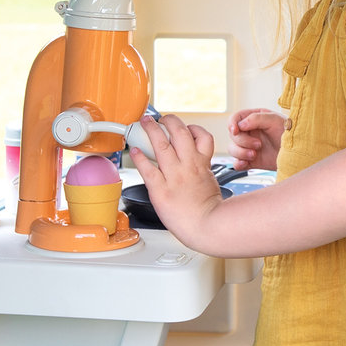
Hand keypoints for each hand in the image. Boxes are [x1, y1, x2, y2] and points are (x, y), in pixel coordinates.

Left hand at [128, 114, 220, 246]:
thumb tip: (195, 163)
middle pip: (179, 133)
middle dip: (169, 121)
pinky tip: (134, 151)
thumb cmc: (210, 210)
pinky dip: (139, 157)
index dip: (193, 128)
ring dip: (152, 130)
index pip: (201, 136)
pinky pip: (147, 168)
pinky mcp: (160, 189)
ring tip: (145, 123)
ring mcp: (174, 176)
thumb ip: (202, 169)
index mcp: (203, 164)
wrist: (207, 227)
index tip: (184, 128)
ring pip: (161, 144)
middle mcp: (188, 166)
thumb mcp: (211, 182)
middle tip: (161, 119)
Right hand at [227, 108, 284, 170]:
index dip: (232, 124)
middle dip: (243, 141)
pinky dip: (238, 164)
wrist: (297, 154)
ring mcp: (249, 147)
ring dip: (241, 153)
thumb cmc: (290, 133)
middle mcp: (250, 132)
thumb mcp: (275, 120)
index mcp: (254, 119)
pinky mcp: (251, 161)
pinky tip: (246, 163)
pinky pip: (237, 163)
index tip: (236, 131)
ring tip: (254, 154)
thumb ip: (257, 118)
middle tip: (259, 144)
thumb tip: (240, 125)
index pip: (235, 118)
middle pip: (233, 136)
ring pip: (232, 149)